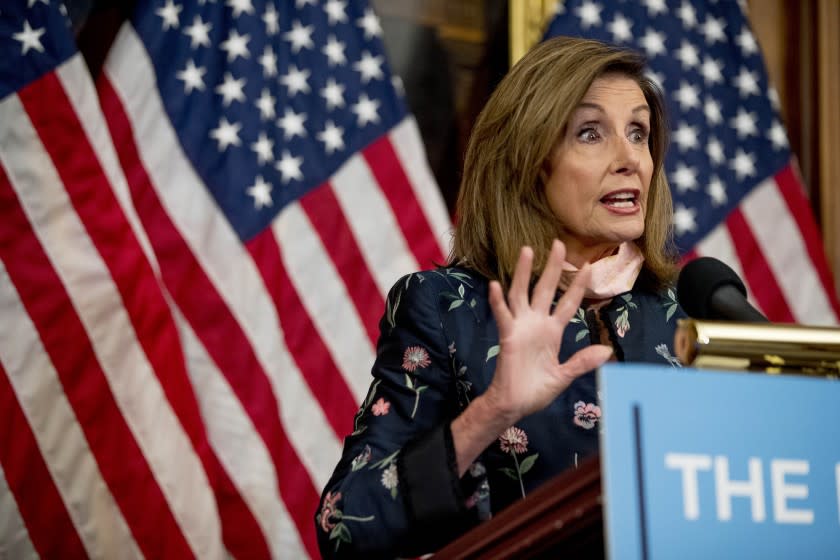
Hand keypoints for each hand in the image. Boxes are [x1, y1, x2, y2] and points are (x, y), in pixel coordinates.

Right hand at [483, 239, 612, 423]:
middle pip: (545, 289)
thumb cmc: (536, 390)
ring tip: (527, 251)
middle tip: (558, 244)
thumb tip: (606, 351)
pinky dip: (498, 301)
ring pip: (522, 294)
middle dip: (553, 267)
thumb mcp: (564, 376)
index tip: (587, 266)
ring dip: (524, 273)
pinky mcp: (507, 336)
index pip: (568, 303)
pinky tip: (495, 285)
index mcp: (553, 332)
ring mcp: (521, 327)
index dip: (577, 286)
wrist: (515, 405)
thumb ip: (582, 362)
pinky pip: (502, 315)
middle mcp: (537, 324)